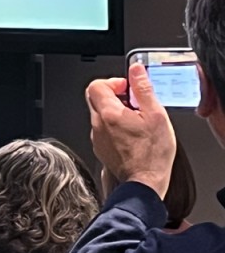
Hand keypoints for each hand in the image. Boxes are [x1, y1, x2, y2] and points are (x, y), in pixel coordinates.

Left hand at [85, 62, 175, 197]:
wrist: (144, 182)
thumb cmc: (152, 154)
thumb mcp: (156, 115)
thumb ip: (143, 89)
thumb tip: (136, 70)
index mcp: (109, 114)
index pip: (96, 85)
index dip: (112, 82)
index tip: (127, 88)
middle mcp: (97, 125)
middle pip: (96, 98)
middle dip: (114, 95)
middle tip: (133, 102)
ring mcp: (97, 137)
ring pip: (100, 114)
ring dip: (115, 111)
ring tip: (136, 120)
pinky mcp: (100, 148)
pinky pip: (103, 129)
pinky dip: (114, 126)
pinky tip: (132, 133)